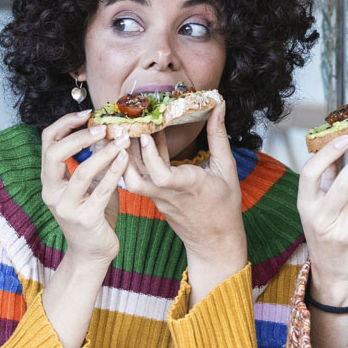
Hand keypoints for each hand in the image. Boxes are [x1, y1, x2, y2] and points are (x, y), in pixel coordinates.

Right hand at [40, 110, 128, 264]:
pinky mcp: (84, 219)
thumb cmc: (93, 215)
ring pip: (81, 172)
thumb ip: (93, 162)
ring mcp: (66, 207)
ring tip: (121, 140)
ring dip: (103, 153)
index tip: (87, 113)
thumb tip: (106, 132)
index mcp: (50, 181)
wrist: (93, 253)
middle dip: (79, 136)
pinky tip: (125, 158)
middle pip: (54, 154)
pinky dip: (114, 172)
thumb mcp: (90, 185)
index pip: (47, 143)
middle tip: (103, 128)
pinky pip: (100, 191)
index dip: (64, 124)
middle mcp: (52, 193)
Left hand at [123, 102, 247, 296]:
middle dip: (122, 154)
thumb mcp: (227, 168)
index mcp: (187, 186)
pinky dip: (134, 160)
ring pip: (130, 180)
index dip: (150, 155)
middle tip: (120, 125)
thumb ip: (219, 136)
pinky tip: (139, 139)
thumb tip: (218, 106)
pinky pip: (138, 179)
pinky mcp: (153, 198)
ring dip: (123, 156)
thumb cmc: (224, 206)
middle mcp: (167, 193)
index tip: (144, 134)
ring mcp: (157, 198)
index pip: (161, 175)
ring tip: (125, 129)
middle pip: (133, 180)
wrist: (214, 241)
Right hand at [297, 133, 347, 305]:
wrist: (336, 275)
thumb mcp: (316, 209)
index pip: (310, 174)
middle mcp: (324, 219)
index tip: (344, 138)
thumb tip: (337, 146)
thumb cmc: (325, 235)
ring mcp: (345, 229)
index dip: (327, 153)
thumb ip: (326, 180)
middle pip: (345, 181)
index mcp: (306, 209)